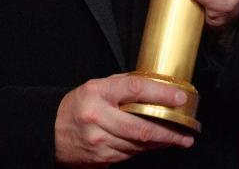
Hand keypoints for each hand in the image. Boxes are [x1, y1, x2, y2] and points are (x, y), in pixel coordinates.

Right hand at [54, 74, 193, 166]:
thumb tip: (153, 84)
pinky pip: (132, 153)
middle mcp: (97, 116)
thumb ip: (121, 86)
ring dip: (161, 142)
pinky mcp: (102, 156)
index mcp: (96, 93)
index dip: (161, 94)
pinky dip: (145, 149)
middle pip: (142, 127)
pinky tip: (153, 145)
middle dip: (170, 132)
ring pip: (140, 144)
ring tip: (176, 139)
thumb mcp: (93, 88)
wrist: (51, 132)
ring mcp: (99, 139)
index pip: (134, 90)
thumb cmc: (75, 107)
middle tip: (187, 132)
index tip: (180, 97)